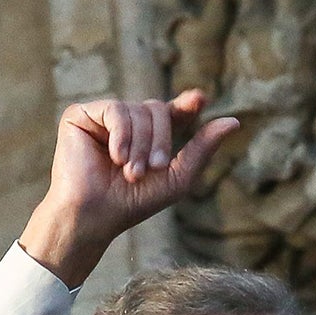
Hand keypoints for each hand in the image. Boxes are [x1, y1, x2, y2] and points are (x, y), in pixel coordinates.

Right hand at [17, 91, 241, 288]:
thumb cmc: (135, 203)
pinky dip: (122, 134)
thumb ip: (203, 148)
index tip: (200, 99)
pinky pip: (115, 109)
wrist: (95, 215)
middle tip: (153, 169)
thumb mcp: (178, 177)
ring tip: (130, 172)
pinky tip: (115, 157)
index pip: (172, 112)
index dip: (186, 104)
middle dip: (161, 140)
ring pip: (138, 109)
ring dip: (141, 145)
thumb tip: (234, 121)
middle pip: (157, 109)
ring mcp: (103, 117)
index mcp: (149, 137)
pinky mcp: (81, 115)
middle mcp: (127, 124)